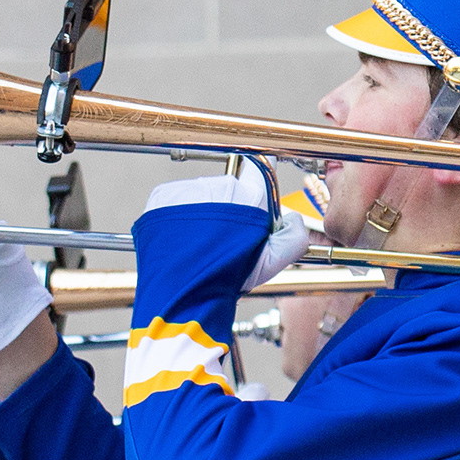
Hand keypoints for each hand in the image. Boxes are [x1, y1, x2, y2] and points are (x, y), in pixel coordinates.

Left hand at [142, 167, 310, 291]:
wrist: (181, 292)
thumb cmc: (224, 279)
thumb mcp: (271, 263)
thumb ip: (294, 237)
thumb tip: (295, 220)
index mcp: (250, 198)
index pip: (263, 167)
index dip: (263, 171)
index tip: (261, 172)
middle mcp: (220, 187)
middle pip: (229, 187)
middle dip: (228, 206)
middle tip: (223, 237)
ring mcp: (189, 189)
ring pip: (201, 193)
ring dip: (201, 210)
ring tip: (198, 241)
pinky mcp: (164, 195)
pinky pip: (175, 197)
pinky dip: (176, 213)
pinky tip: (181, 236)